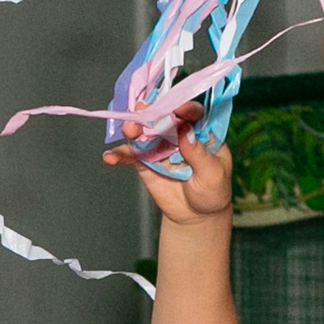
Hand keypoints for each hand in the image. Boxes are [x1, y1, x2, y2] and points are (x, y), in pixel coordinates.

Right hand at [103, 102, 229, 224]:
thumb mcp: (213, 174)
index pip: (193, 114)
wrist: (196, 215)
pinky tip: (110, 157)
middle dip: (152, 113)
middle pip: (163, 118)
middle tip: (143, 111)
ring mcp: (160, 147)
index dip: (185, 108)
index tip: (178, 109)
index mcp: (201, 132)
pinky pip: (130, 156)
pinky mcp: (145, 162)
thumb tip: (186, 132)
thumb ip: (199, 154)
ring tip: (128, 130)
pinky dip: (118, 155)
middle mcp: (178, 135)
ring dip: (134, 129)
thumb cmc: (213, 192)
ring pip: (144, 133)